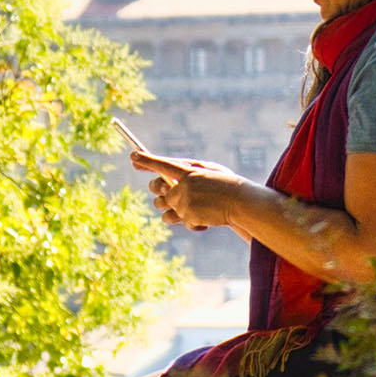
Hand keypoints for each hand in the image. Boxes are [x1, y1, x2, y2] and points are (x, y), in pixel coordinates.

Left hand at [128, 147, 248, 232]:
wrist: (242, 203)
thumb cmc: (227, 184)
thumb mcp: (208, 172)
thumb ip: (187, 174)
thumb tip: (164, 182)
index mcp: (188, 171)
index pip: (161, 164)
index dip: (146, 160)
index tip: (133, 155)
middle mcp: (183, 186)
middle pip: (157, 189)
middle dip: (158, 191)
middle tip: (165, 192)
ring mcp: (184, 203)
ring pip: (164, 208)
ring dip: (172, 209)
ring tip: (191, 207)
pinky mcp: (188, 218)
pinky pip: (179, 221)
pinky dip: (190, 221)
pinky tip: (205, 218)